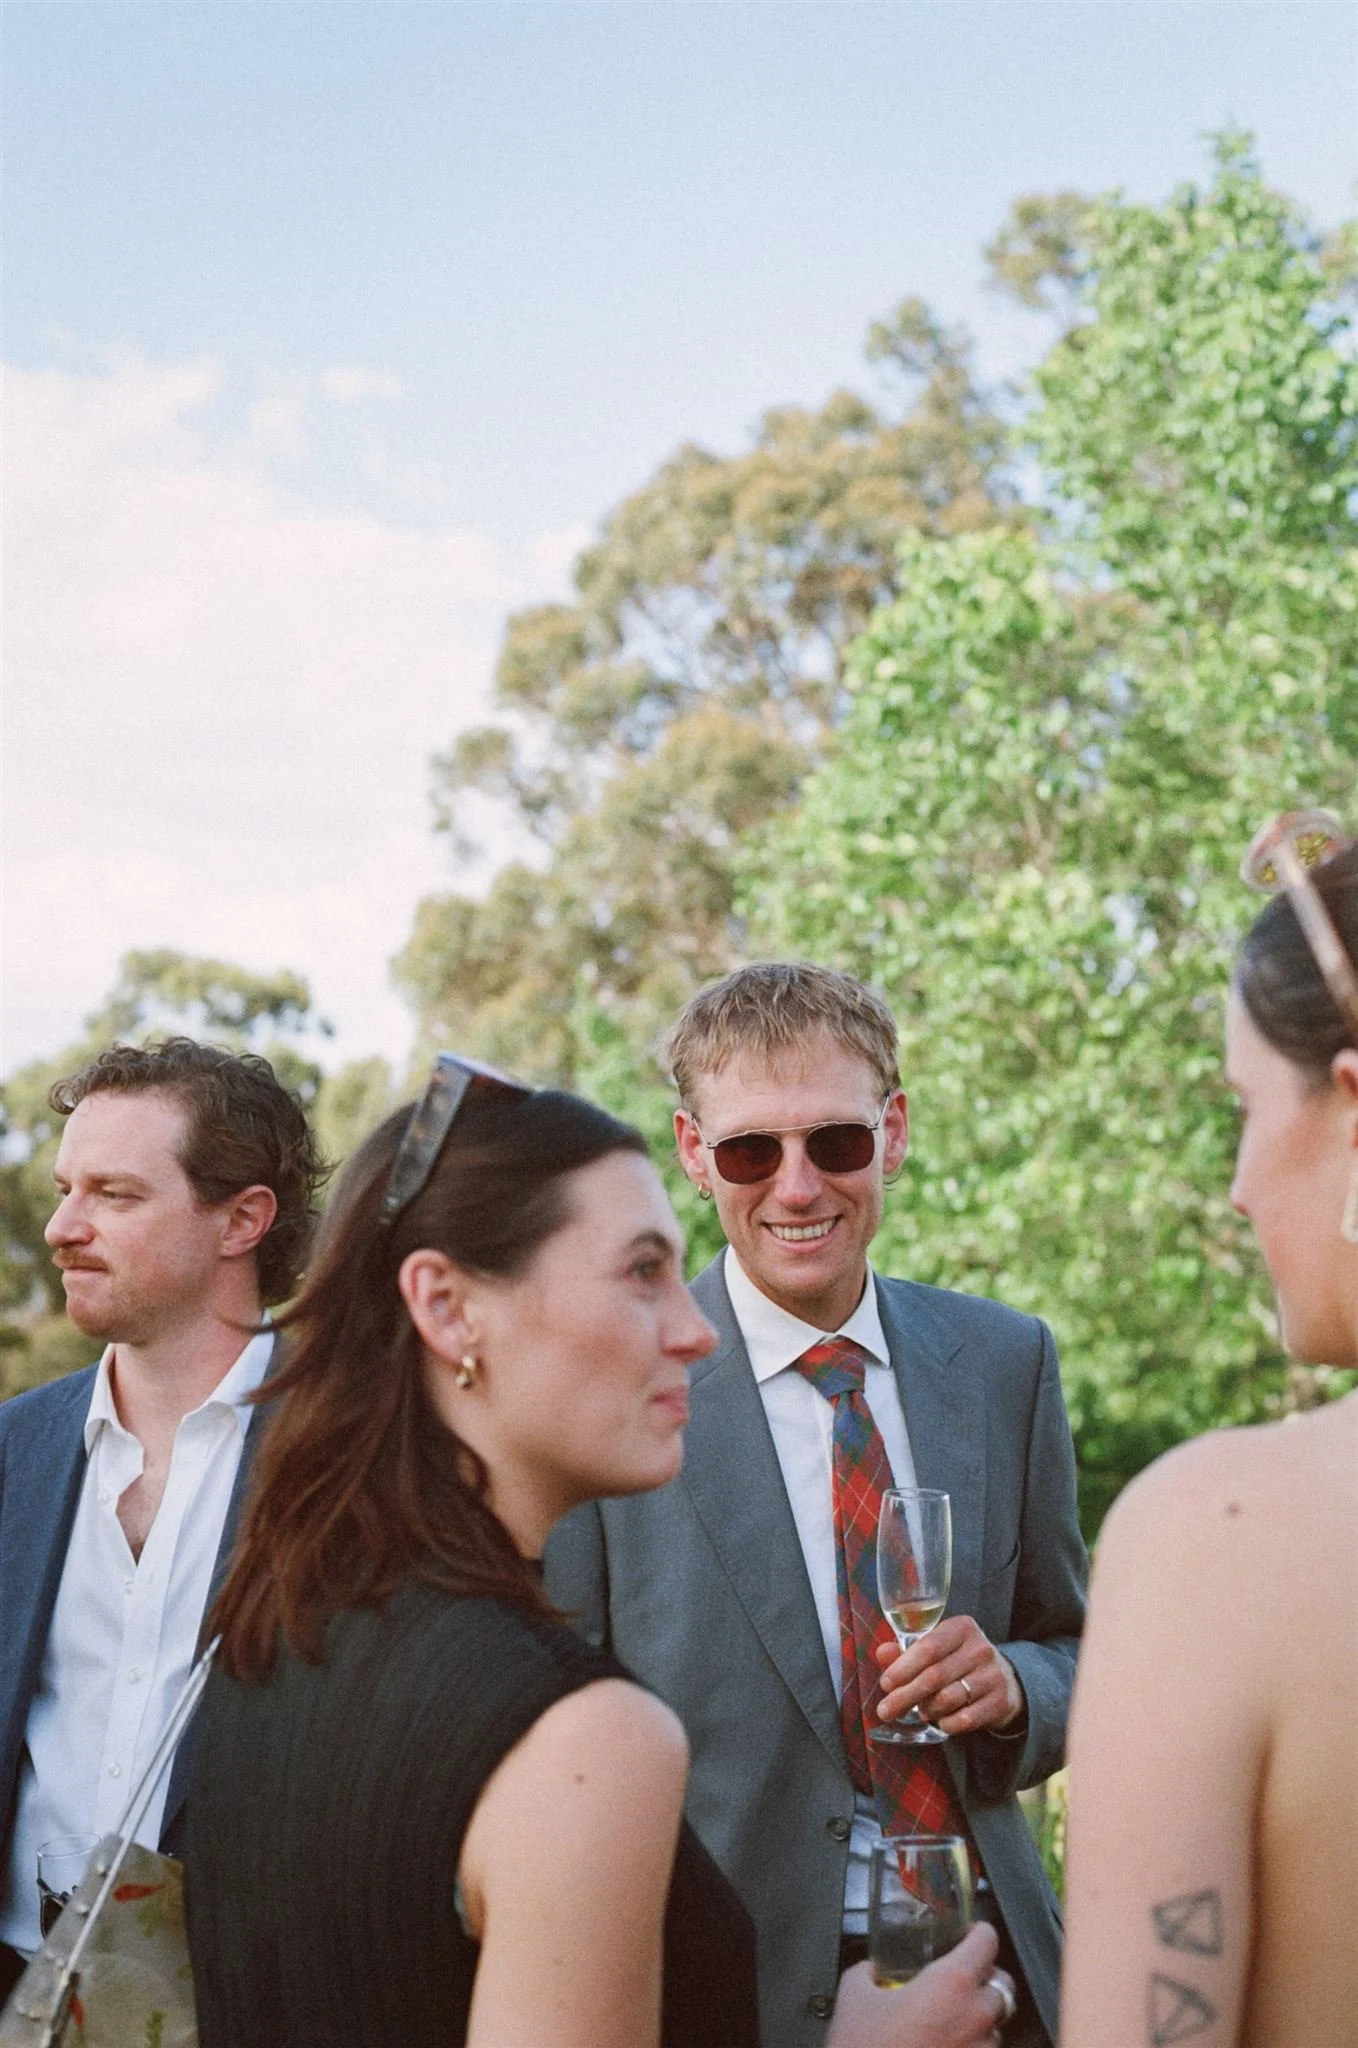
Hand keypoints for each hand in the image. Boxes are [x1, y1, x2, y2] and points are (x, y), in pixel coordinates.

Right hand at [827, 1924, 1012, 2047]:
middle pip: (1002, 1985)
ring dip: (978, 2019)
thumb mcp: (854, 1995)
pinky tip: (943, 2046)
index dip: (978, 1933)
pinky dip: (969, 2047)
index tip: (970, 1934)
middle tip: (960, 1979)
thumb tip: (873, 1970)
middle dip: (985, 1978)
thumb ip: (870, 1971)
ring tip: (948, 2023)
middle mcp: (977, 2016)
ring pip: (995, 2025)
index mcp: (952, 1983)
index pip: (986, 1942)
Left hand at [874, 1618, 1024, 1735]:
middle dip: (905, 1696)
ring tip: (920, 1711)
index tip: (886, 1683)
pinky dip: (947, 1724)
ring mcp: (993, 1675)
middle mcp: (980, 1649)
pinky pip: (965, 1719)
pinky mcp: (1000, 1702)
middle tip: (886, 1710)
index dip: (904, 1667)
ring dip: (926, 1710)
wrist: (1003, 1680)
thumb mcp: (937, 1648)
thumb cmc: (959, 1661)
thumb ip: (907, 1650)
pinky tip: (941, 1721)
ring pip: (948, 1699)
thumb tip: (882, 1653)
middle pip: (935, 1676)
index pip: (928, 1648)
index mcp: (961, 1628)